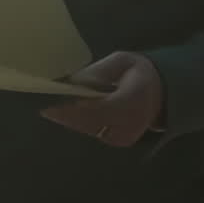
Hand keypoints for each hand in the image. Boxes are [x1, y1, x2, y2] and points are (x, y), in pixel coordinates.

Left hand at [40, 52, 163, 147]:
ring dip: (67, 118)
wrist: (163, 92)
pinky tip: (61, 113)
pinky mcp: (120, 141)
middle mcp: (131, 122)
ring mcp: (126, 135)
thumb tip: (73, 80)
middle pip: (90, 120)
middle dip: (64, 112)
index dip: (76, 106)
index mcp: (135, 98)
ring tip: (46, 106)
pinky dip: (76, 122)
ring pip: (88, 128)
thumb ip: (98, 72)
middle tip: (40, 103)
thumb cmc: (138, 72)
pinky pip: (92, 131)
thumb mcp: (121, 61)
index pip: (101, 107)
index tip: (54, 100)